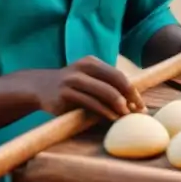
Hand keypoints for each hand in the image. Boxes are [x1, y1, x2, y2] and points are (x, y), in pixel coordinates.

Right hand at [29, 56, 144, 120]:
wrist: (39, 87)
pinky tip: (112, 118)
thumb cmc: (70, 87)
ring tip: (127, 116)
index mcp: (91, 62)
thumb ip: (104, 84)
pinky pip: (90, 103)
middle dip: (129, 97)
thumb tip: (131, 100)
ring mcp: (73, 80)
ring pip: (104, 92)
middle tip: (138, 111)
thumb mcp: (86, 79)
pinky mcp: (65, 95)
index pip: (118, 75)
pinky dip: (104, 111)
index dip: (132, 90)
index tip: (141, 104)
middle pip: (114, 81)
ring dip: (119, 105)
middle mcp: (82, 68)